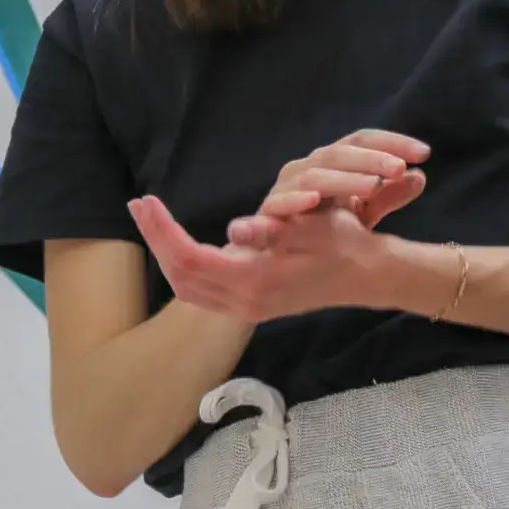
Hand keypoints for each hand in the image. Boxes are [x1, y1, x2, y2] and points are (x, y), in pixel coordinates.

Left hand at [127, 194, 401, 322]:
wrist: (368, 277)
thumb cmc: (344, 246)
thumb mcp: (316, 230)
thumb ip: (275, 231)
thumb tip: (236, 229)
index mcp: (254, 282)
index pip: (191, 259)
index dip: (164, 231)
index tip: (147, 201)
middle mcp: (244, 301)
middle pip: (181, 276)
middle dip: (157, 240)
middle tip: (139, 206)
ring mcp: (246, 307)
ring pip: (188, 286)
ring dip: (167, 252)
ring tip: (152, 220)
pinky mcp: (251, 303)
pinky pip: (202, 289)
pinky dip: (184, 264)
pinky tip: (180, 243)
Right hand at [227, 129, 430, 250]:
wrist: (280, 258)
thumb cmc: (323, 229)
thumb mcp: (362, 212)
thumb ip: (388, 195)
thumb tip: (420, 176)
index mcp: (333, 162)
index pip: (363, 140)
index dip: (393, 142)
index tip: (425, 153)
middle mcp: (310, 166)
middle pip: (341, 152)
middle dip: (373, 158)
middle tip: (401, 168)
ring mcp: (287, 186)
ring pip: (317, 174)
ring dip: (345, 178)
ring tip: (373, 185)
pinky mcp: (270, 211)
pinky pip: (281, 202)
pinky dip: (296, 199)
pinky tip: (315, 201)